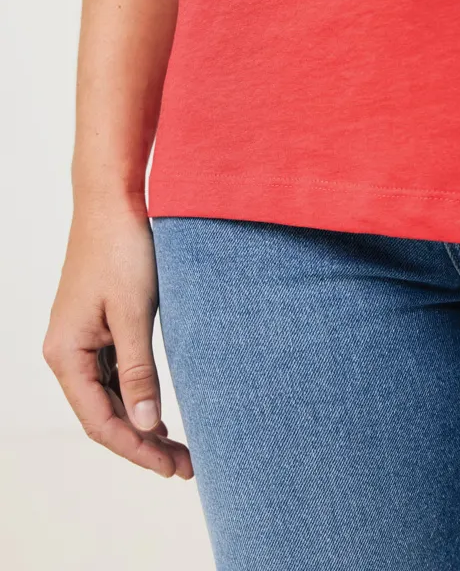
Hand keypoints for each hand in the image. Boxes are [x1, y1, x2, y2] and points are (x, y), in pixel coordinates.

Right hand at [43, 197, 192, 478]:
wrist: (114, 199)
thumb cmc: (122, 250)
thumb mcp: (134, 313)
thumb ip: (139, 371)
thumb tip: (145, 425)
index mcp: (65, 353)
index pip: (99, 420)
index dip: (135, 449)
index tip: (172, 468)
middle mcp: (66, 350)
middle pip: (104, 413)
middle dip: (142, 442)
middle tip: (186, 465)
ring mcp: (81, 337)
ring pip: (110, 395)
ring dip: (141, 421)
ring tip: (178, 448)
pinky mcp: (98, 324)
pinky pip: (114, 373)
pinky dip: (137, 394)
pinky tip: (159, 411)